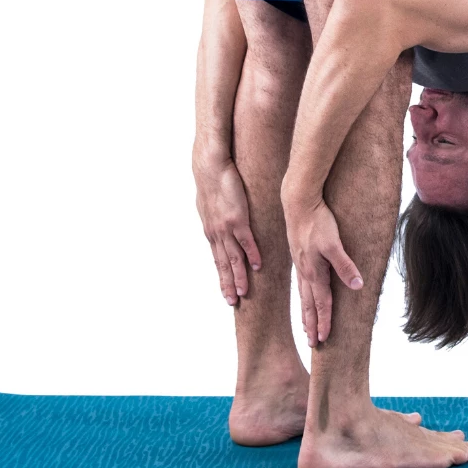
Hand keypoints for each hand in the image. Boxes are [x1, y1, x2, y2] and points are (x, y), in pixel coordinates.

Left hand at [194, 160, 261, 305]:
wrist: (210, 165)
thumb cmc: (213, 181)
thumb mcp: (211, 203)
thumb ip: (218, 218)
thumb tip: (222, 223)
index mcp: (212, 231)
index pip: (217, 259)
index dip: (222, 276)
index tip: (226, 291)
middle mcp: (216, 233)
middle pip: (223, 264)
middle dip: (227, 284)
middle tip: (232, 302)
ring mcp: (226, 228)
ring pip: (233, 258)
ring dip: (238, 276)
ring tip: (243, 292)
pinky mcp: (237, 218)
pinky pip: (246, 241)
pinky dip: (251, 255)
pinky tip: (257, 267)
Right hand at [285, 198, 363, 346]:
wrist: (298, 202)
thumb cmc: (317, 221)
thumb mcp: (334, 244)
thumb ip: (345, 265)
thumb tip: (357, 285)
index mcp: (314, 272)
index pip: (321, 303)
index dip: (324, 322)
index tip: (323, 340)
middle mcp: (305, 271)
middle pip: (309, 304)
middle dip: (311, 324)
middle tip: (312, 344)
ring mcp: (300, 264)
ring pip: (303, 295)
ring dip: (306, 313)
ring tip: (306, 327)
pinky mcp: (299, 255)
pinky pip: (301, 283)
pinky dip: (302, 296)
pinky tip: (304, 295)